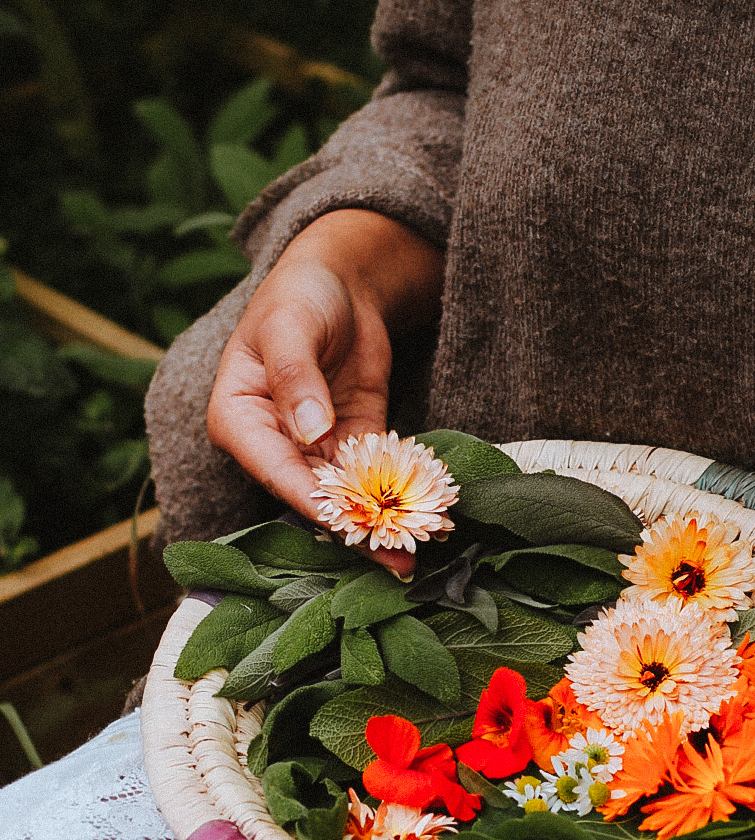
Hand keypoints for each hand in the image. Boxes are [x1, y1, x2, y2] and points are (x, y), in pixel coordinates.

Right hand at [207, 209, 444, 575]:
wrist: (340, 280)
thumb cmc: (299, 295)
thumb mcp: (291, 327)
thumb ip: (296, 378)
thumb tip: (310, 431)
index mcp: (238, 419)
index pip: (274, 469)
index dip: (310, 500)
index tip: (346, 525)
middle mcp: (273, 444)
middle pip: (310, 495)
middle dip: (353, 527)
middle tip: (398, 559)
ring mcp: (315, 448)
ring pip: (346, 495)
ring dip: (382, 521)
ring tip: (424, 546)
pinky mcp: (354, 441)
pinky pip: (375, 476)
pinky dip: (400, 495)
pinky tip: (432, 515)